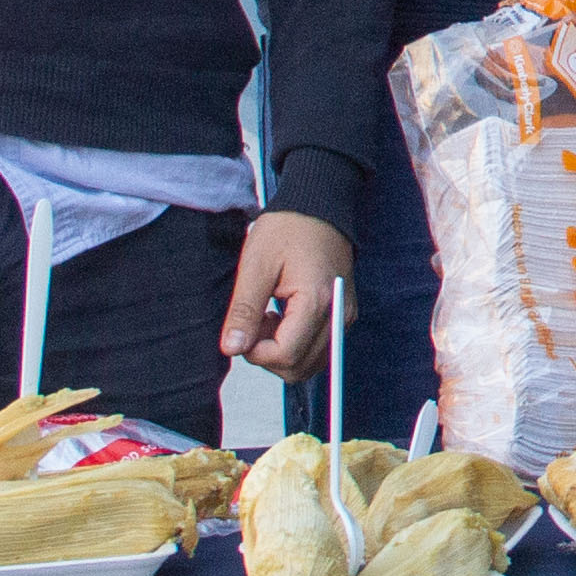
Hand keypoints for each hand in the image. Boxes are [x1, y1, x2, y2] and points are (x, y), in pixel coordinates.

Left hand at [222, 211, 347, 376]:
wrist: (319, 206)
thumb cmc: (287, 228)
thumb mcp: (256, 264)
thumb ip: (244, 310)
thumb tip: (232, 349)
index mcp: (317, 301)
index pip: (286, 355)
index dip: (256, 352)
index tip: (243, 327)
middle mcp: (338, 314)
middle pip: (299, 368)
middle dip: (268, 356)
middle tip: (254, 322)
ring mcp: (343, 316)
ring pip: (309, 364)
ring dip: (281, 353)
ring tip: (268, 318)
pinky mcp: (341, 314)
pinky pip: (317, 349)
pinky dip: (295, 344)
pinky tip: (282, 317)